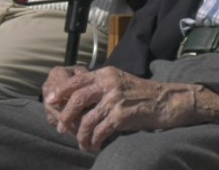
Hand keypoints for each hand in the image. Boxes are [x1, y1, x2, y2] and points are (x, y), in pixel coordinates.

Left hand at [47, 66, 200, 151]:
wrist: (168, 101)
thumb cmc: (142, 94)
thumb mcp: (119, 82)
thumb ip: (101, 86)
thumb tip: (77, 98)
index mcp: (106, 73)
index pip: (77, 80)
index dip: (61, 91)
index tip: (50, 101)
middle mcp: (109, 83)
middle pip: (77, 98)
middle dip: (66, 115)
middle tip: (61, 128)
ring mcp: (115, 98)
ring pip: (87, 119)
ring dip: (80, 134)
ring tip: (81, 143)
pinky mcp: (122, 115)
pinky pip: (100, 130)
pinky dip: (94, 140)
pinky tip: (94, 145)